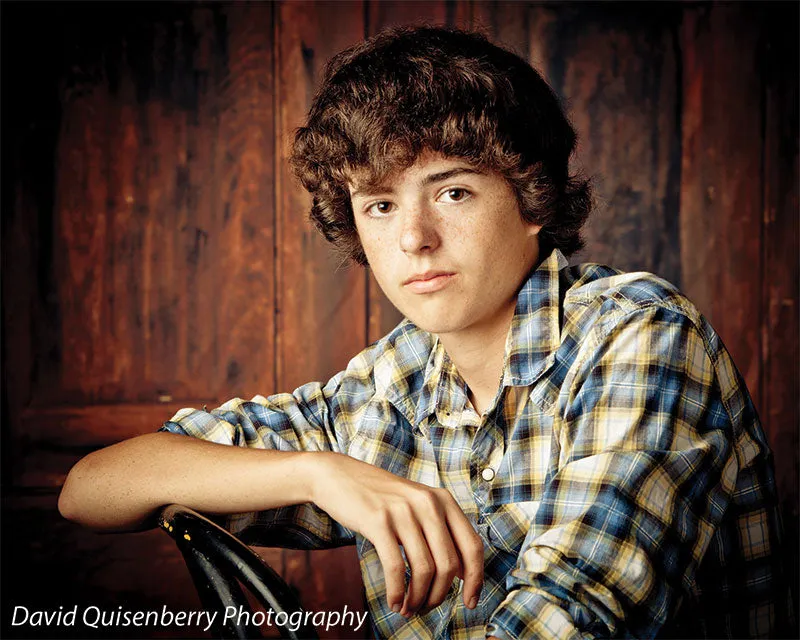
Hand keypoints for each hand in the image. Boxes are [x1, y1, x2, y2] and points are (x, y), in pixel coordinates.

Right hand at [306, 452, 483, 616]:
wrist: (339, 475)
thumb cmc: (381, 497)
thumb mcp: (418, 505)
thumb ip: (442, 531)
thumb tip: (464, 573)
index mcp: (443, 500)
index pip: (472, 546)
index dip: (475, 579)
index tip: (470, 603)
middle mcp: (428, 503)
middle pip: (449, 565)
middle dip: (439, 595)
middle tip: (425, 608)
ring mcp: (404, 511)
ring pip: (425, 570)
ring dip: (418, 598)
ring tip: (408, 608)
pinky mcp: (379, 521)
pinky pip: (396, 568)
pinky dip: (397, 592)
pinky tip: (394, 602)